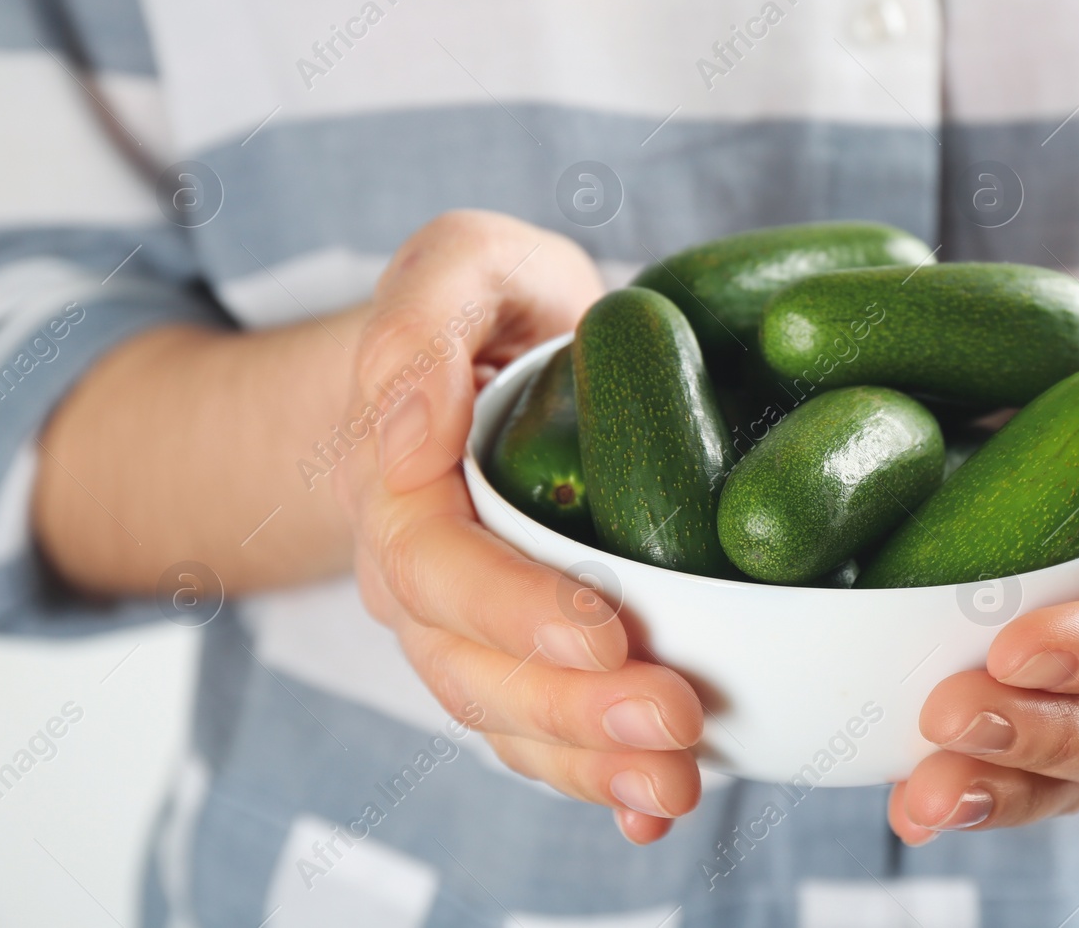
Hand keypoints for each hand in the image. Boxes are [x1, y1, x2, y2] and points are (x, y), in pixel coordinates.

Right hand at [336, 210, 705, 844]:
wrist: (483, 359)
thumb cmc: (486, 310)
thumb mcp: (463, 266)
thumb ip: (424, 317)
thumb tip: (409, 433)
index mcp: (401, 485)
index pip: (436, 566)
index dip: (515, 609)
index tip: (608, 639)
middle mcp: (420, 575)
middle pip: (469, 667)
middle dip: (567, 711)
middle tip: (673, 724)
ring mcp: (464, 626)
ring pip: (504, 717)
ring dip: (586, 763)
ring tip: (677, 787)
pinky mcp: (519, 653)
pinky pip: (538, 732)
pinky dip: (592, 780)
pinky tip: (655, 811)